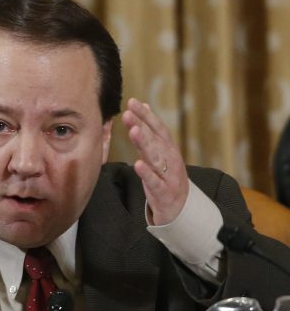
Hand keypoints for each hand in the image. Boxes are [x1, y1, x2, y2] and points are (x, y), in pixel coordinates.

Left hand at [121, 98, 188, 224]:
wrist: (180, 208)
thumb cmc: (165, 177)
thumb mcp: (158, 154)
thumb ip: (149, 133)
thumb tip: (142, 107)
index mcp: (168, 149)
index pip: (157, 128)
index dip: (146, 115)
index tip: (133, 102)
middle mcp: (170, 159)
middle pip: (155, 139)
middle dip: (142, 125)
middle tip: (129, 113)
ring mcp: (168, 175)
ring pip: (156, 157)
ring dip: (145, 144)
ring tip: (134, 131)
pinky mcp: (164, 192)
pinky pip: (155, 182)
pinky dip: (147, 173)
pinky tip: (138, 164)